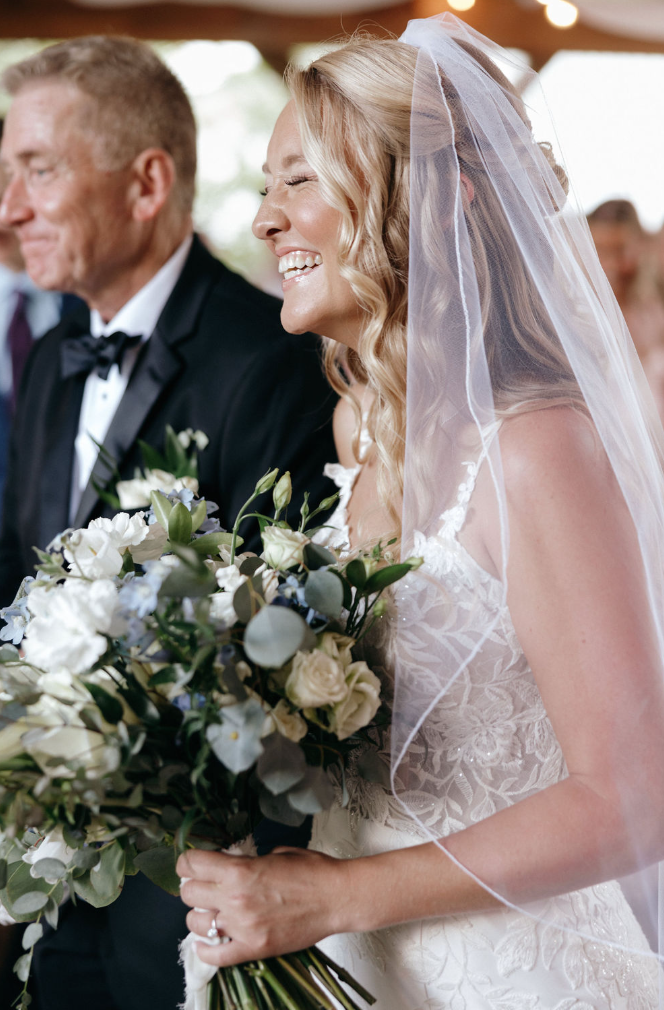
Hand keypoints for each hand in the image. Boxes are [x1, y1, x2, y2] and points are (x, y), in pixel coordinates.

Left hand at [177, 845, 349, 965]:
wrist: (338, 897)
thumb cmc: (313, 872)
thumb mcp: (275, 853)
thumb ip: (247, 860)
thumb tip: (232, 866)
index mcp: (239, 870)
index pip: (191, 864)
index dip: (187, 862)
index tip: (190, 864)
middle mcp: (235, 899)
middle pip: (188, 894)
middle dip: (193, 887)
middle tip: (204, 886)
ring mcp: (242, 927)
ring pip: (195, 924)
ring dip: (200, 916)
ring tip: (213, 911)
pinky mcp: (253, 948)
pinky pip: (214, 955)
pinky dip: (205, 950)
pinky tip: (206, 942)